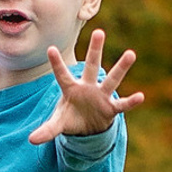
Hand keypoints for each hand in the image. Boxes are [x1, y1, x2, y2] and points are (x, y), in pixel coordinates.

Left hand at [28, 29, 144, 143]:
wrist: (87, 128)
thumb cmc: (71, 118)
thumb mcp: (57, 124)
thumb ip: (46, 130)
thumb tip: (31, 140)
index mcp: (71, 89)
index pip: (62, 75)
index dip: (57, 64)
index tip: (50, 49)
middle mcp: (88, 87)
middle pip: (92, 66)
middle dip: (95, 50)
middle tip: (99, 31)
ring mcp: (101, 96)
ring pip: (112, 79)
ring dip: (120, 68)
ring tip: (131, 53)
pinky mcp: (111, 108)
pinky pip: (122, 104)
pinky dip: (131, 102)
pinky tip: (141, 97)